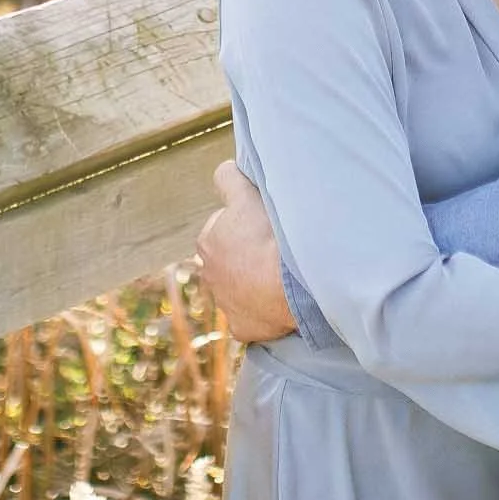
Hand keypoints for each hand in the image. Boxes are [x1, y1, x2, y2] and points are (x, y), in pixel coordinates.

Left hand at [196, 160, 297, 343]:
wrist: (291, 285)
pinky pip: (252, 318)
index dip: (245, 223)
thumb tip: (224, 171)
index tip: (263, 225)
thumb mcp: (247, 194)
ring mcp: (226, 305)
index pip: (223, 227)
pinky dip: (263, 313)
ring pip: (240, 289)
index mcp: (207, 241)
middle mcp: (210, 275)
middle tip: (274, 250)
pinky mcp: (243, 328)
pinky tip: (279, 303)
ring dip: (255, 283)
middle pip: (230, 260)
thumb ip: (229, 179)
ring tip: (280, 276)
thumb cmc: (269, 236)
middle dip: (246, 255)